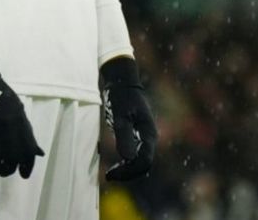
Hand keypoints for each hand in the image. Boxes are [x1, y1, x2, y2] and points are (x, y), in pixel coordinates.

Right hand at [0, 49, 44, 177]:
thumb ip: (27, 130)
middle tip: (8, 169)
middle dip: (10, 169)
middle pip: (12, 161)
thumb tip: (37, 152)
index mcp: (19, 122)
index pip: (27, 153)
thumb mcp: (17, 107)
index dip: (27, 166)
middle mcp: (6, 131)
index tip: (24, 173)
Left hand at [101, 56, 156, 180]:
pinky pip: (134, 153)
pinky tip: (112, 162)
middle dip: (127, 173)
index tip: (110, 174)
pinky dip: (124, 160)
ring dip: (126, 168)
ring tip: (109, 173)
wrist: (121, 80)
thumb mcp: (119, 114)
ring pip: (139, 160)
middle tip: (108, 176)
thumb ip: (124, 135)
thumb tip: (128, 158)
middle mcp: (148, 137)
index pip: (144, 161)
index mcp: (148, 133)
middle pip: (143, 164)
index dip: (128, 171)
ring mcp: (143, 136)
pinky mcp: (136, 134)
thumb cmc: (120, 95)